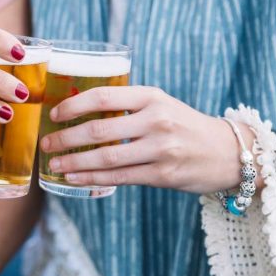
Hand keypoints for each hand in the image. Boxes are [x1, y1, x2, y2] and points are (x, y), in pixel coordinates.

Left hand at [39, 86, 254, 193]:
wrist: (230, 151)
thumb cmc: (185, 125)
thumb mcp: (160, 104)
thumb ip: (127, 106)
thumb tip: (79, 112)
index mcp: (151, 97)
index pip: (103, 96)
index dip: (74, 105)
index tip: (54, 114)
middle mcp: (156, 120)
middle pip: (99, 129)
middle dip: (66, 138)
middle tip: (46, 143)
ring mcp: (161, 149)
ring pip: (106, 157)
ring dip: (75, 162)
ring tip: (54, 164)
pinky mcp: (164, 174)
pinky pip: (120, 177)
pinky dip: (93, 179)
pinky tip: (75, 178)